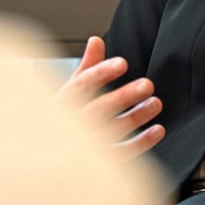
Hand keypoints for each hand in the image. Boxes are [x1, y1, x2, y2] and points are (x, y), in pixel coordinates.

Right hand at [55, 36, 164, 160]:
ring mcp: (85, 146)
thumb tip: (96, 40)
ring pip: (112, 131)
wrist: (47, 159)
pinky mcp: (98, 164)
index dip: (101, 73)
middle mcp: (71, 125)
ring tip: (156, 103)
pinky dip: (141, 142)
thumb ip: (85, 68)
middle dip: (123, 96)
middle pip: (98, 109)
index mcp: (61, 103)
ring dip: (136, 117)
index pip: (80, 86)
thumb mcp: (68, 92)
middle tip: (148, 85)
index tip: (123, 63)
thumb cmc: (59, 121)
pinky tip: (157, 130)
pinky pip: (122, 154)